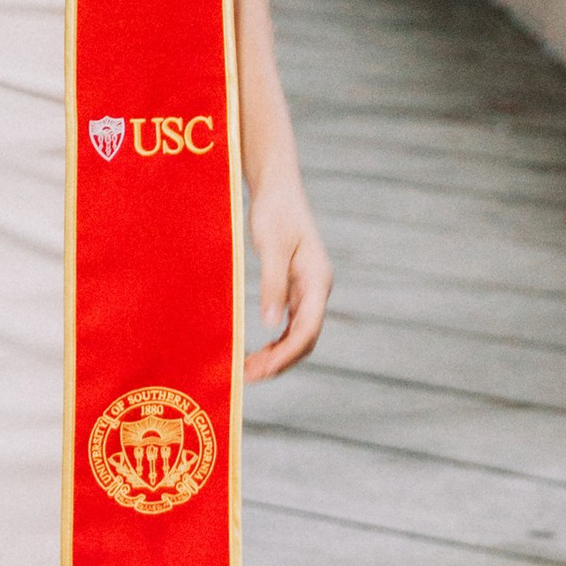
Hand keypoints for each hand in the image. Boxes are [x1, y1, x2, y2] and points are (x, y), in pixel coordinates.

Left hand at [245, 174, 331, 380]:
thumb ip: (272, 285)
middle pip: (305, 338)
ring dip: (277, 355)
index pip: (307, 330)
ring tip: (249, 370)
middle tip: (248, 377)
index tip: (262, 371)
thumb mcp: (271, 246)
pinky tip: (259, 352)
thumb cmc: (274, 212)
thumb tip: (270, 323)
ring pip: (298, 334)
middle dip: (280, 362)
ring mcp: (308, 289)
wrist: (276, 188)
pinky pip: (290, 324)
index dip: (285, 355)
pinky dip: (276, 341)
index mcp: (317, 280)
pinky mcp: (296, 286)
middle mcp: (317, 288)